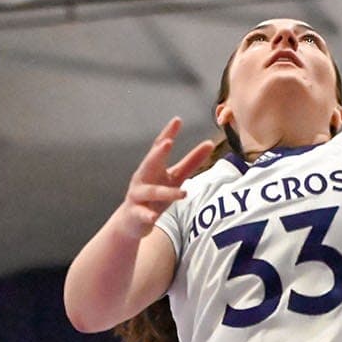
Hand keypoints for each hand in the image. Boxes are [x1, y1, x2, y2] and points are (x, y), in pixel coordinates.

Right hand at [112, 118, 213, 240]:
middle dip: (158, 153)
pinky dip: (148, 215)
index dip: (168, 133)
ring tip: (183, 193)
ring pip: (152, 192)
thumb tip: (210, 143)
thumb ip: (191, 162)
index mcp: (153, 166)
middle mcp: (142, 178)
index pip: (159, 146)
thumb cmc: (155, 195)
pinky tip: (154, 218)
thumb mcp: (175, 178)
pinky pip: (142, 214)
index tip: (177, 120)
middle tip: (168, 142)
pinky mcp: (136, 214)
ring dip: (166, 192)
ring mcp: (137, 196)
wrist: (131, 222)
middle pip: (150, 163)